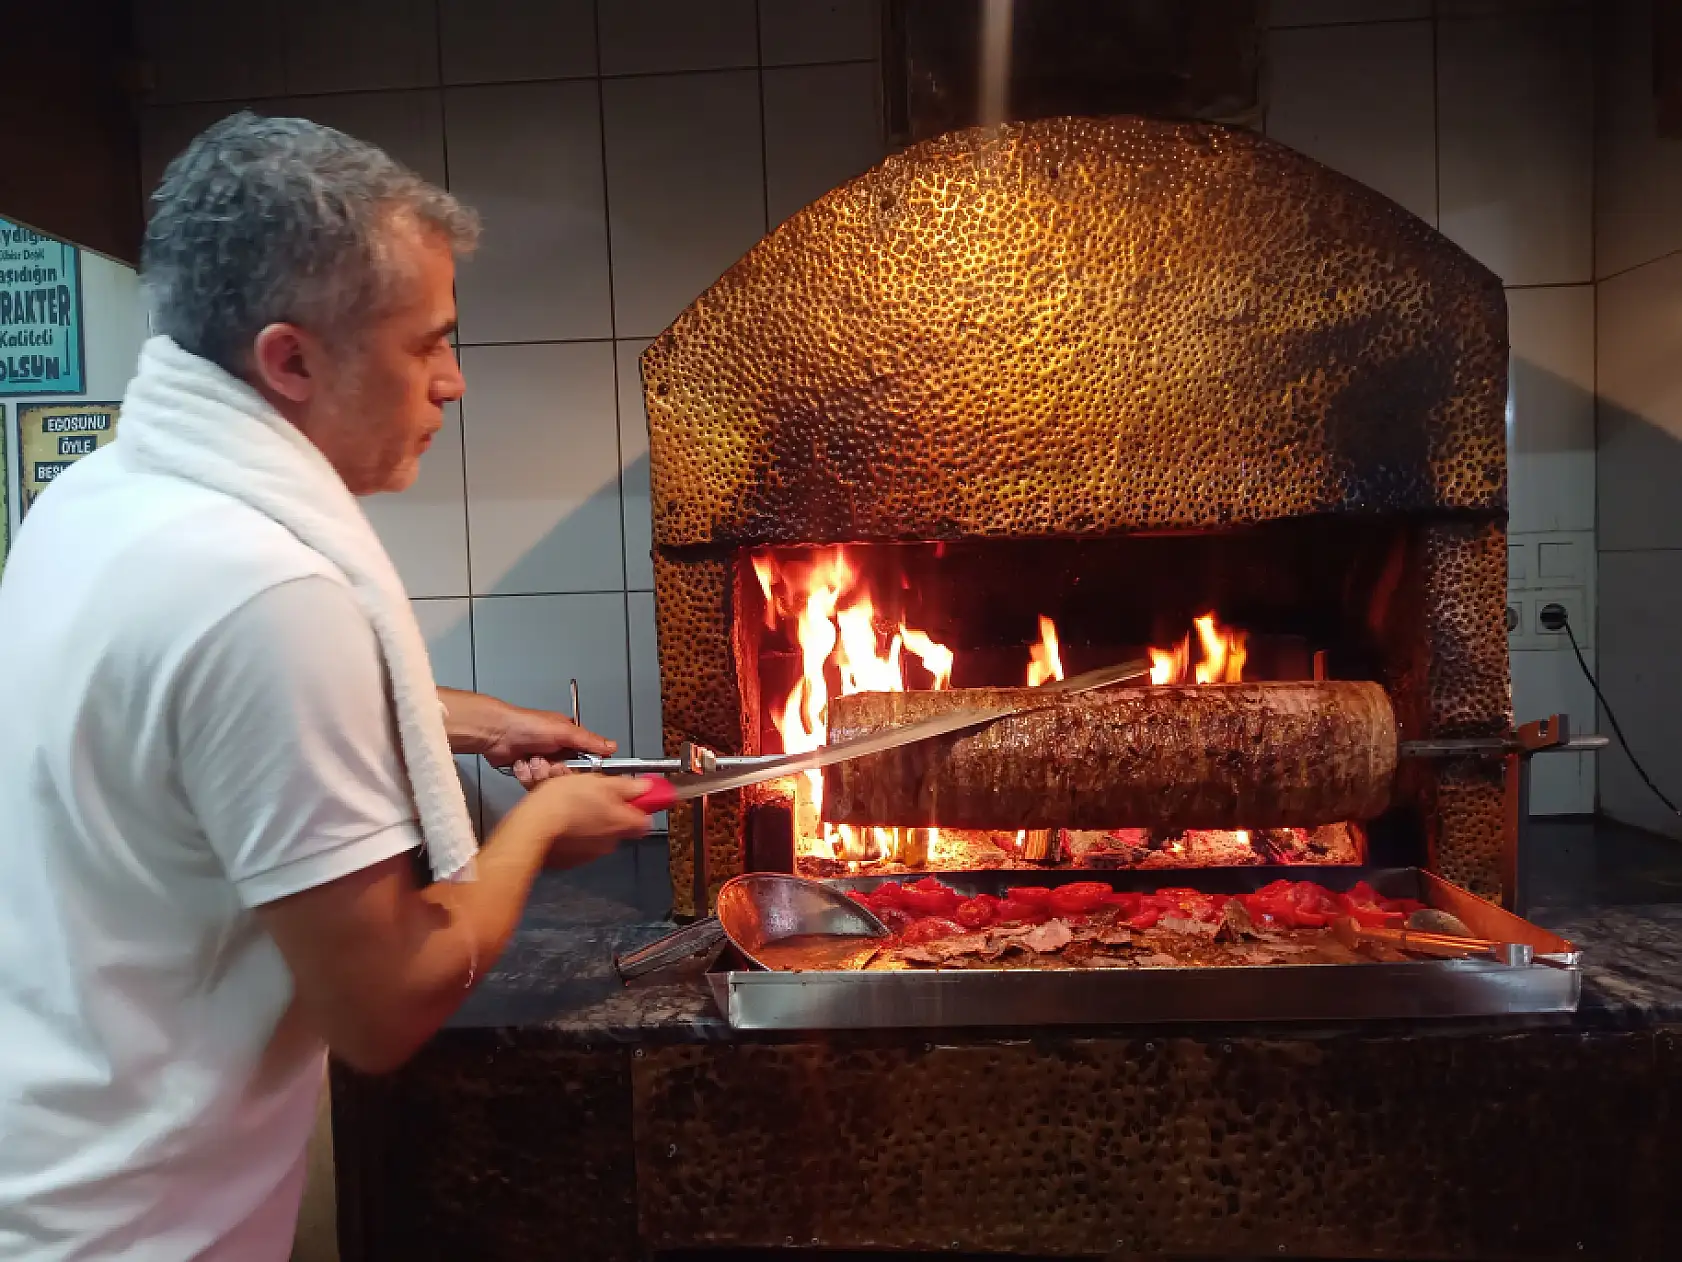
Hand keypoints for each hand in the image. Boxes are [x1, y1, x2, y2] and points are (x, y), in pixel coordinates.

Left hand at [438, 687, 616, 787]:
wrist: (496, 733)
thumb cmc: (528, 725)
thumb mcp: (563, 731)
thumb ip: (589, 741)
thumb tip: (612, 746)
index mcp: (570, 739)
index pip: (585, 761)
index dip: (579, 769)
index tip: (571, 768)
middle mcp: (558, 752)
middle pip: (567, 776)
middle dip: (554, 771)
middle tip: (546, 762)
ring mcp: (542, 763)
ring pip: (550, 782)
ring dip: (538, 772)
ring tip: (530, 759)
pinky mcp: (528, 773)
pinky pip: (533, 785)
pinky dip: (526, 775)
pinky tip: (521, 764)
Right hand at [509, 774, 654, 868]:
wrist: (534, 825)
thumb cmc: (567, 799)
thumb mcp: (601, 783)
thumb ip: (628, 787)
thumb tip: (646, 787)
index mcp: (623, 824)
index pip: (646, 820)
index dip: (641, 807)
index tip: (631, 797)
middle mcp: (611, 843)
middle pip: (620, 826)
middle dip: (611, 812)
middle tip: (595, 796)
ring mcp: (592, 854)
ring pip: (598, 835)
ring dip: (591, 822)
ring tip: (574, 806)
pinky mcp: (572, 861)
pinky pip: (580, 845)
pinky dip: (575, 834)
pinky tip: (563, 822)